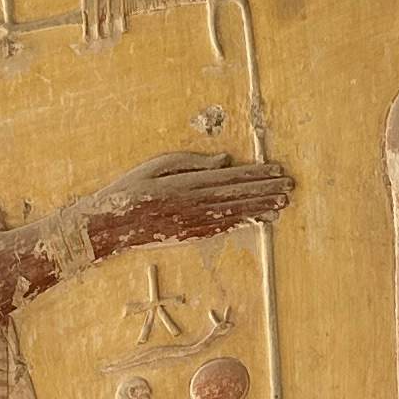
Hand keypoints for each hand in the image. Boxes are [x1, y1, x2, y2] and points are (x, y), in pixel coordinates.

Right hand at [77, 150, 295, 259]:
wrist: (108, 227)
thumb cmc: (130, 190)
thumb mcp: (157, 166)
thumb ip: (191, 162)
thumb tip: (225, 161)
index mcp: (184, 185)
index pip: (228, 178)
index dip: (255, 174)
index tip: (277, 170)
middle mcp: (192, 206)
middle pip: (236, 196)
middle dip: (265, 191)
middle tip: (290, 187)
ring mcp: (192, 224)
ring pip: (234, 214)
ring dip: (261, 208)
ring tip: (283, 204)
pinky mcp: (190, 237)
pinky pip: (223, 228)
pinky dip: (244, 223)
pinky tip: (261, 220)